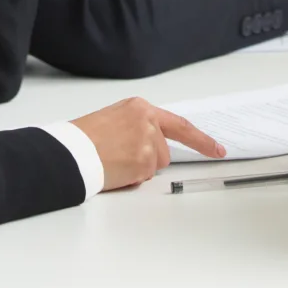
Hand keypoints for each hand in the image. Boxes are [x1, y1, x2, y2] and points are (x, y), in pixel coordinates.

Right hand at [70, 97, 224, 190]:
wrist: (68, 151)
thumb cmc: (84, 138)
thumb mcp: (115, 120)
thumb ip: (139, 127)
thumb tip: (155, 146)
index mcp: (141, 108)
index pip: (180, 125)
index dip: (201, 140)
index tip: (218, 150)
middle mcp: (148, 122)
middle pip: (164, 152)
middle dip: (147, 160)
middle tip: (119, 156)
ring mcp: (148, 142)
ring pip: (154, 166)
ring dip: (137, 169)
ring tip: (113, 161)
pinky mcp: (143, 161)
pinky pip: (143, 178)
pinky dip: (130, 179)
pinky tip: (113, 170)